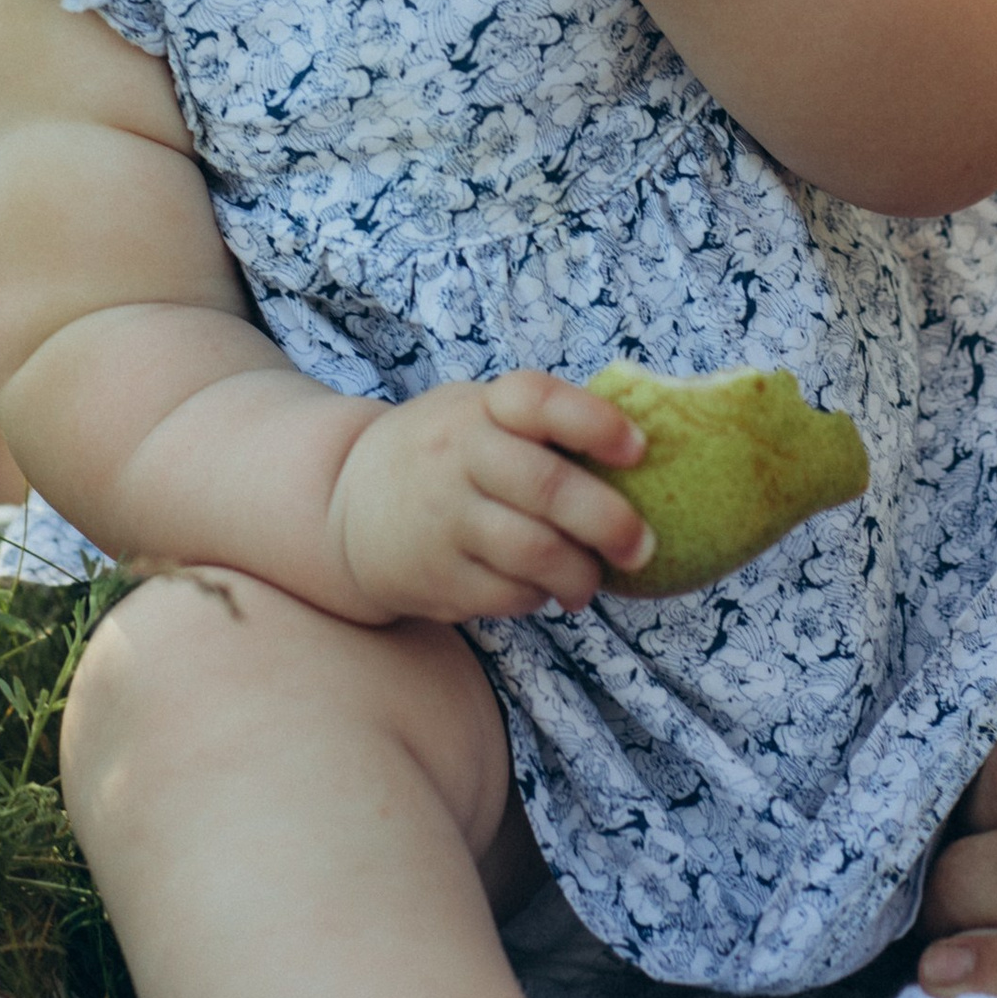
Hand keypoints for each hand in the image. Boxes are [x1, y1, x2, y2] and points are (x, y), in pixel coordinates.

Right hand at [329, 372, 653, 620]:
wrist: (343, 505)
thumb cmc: (444, 455)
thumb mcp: (477, 415)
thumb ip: (541, 427)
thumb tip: (653, 454)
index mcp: (480, 408)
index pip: (538, 400)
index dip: (594, 422)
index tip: (640, 448)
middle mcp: (458, 456)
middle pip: (547, 487)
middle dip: (609, 521)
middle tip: (642, 547)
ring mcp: (444, 518)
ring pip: (534, 552)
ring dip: (580, 574)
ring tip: (589, 583)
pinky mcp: (436, 576)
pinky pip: (508, 594)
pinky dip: (537, 597)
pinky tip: (539, 590)